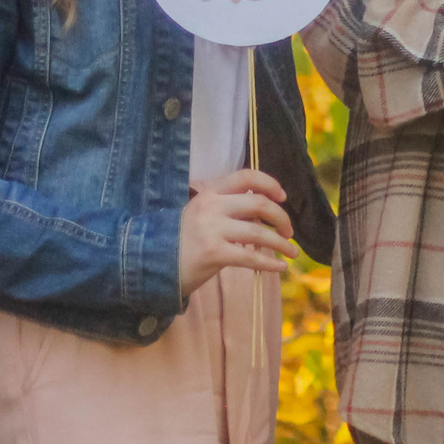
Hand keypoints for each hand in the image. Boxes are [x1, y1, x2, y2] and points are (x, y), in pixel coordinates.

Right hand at [178, 168, 295, 294]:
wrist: (150, 263)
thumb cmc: (180, 240)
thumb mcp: (200, 214)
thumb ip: (227, 209)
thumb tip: (263, 214)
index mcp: (209, 192)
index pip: (245, 176)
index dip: (269, 183)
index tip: (283, 196)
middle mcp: (211, 206)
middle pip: (259, 203)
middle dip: (281, 217)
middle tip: (289, 231)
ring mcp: (212, 229)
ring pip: (258, 232)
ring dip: (281, 244)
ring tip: (292, 253)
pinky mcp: (213, 253)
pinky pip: (250, 257)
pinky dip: (270, 263)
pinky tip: (280, 268)